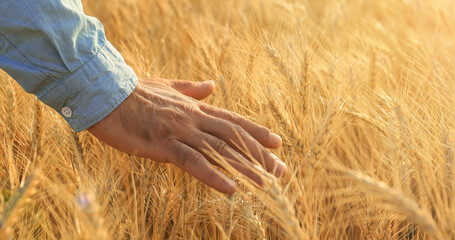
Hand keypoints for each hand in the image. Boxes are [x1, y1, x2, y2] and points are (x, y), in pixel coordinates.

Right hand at [87, 78, 286, 193]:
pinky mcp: (163, 145)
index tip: (277, 142)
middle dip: (260, 154)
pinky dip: (213, 175)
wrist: (105, 94)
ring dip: (245, 167)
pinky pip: (193, 162)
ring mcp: (180, 131)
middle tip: (281, 169)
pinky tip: (230, 188)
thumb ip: (192, 89)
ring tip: (266, 183)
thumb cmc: (135, 92)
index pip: (233, 121)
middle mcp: (194, 119)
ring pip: (220, 150)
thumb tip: (212, 85)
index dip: (257, 132)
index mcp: (195, 108)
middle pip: (234, 137)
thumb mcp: (168, 87)